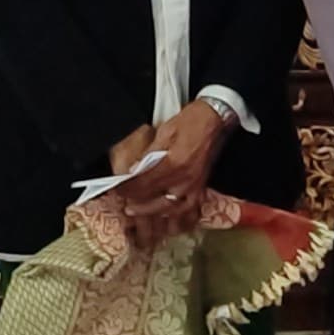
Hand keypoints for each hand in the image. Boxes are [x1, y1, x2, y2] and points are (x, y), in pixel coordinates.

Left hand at [116, 99, 234, 234]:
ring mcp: (195, 184)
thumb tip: (134, 169)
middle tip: (125, 204)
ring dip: (154, 212)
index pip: (145, 182)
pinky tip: (168, 217)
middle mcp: (185, 178)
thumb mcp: (165, 131)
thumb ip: (149, 153)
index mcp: (174, 162)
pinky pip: (190, 207)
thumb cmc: (191, 120)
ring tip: (140, 212)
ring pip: (172, 208)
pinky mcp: (202, 184)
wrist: (215, 117)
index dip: (129, 187)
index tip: (117, 189)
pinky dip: (178, 215)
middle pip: (156, 199)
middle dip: (138, 204)